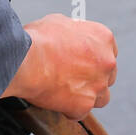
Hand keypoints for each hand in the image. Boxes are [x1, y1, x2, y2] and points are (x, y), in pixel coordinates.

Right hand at [1, 14, 117, 117]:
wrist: (25, 60)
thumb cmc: (38, 40)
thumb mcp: (58, 22)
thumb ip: (73, 31)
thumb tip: (68, 36)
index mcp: (103, 38)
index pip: (109, 51)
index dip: (95, 57)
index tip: (85, 61)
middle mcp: (106, 62)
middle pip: (108, 75)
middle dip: (93, 77)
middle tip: (74, 76)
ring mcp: (98, 85)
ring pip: (102, 97)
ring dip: (88, 95)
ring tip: (68, 93)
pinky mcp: (84, 105)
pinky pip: (81, 111)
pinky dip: (70, 109)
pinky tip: (57, 101)